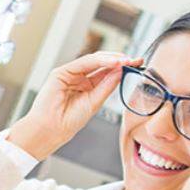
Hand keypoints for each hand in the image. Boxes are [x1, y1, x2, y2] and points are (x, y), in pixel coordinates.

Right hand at [7, 51, 143, 160]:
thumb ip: (107, 86)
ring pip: (94, 60)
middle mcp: (80, 79)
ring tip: (126, 60)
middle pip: (102, 64)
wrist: (51, 130)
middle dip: (120, 61)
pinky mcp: (61, 72)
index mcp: (88, 88)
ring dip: (112, 59)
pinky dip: (99, 61)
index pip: (107, 73)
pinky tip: (113, 63)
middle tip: (136, 60)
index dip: (122, 68)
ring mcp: (70, 74)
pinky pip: (84, 62)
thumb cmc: (68, 122)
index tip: (138, 65)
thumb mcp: (95, 103)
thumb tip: (122, 71)